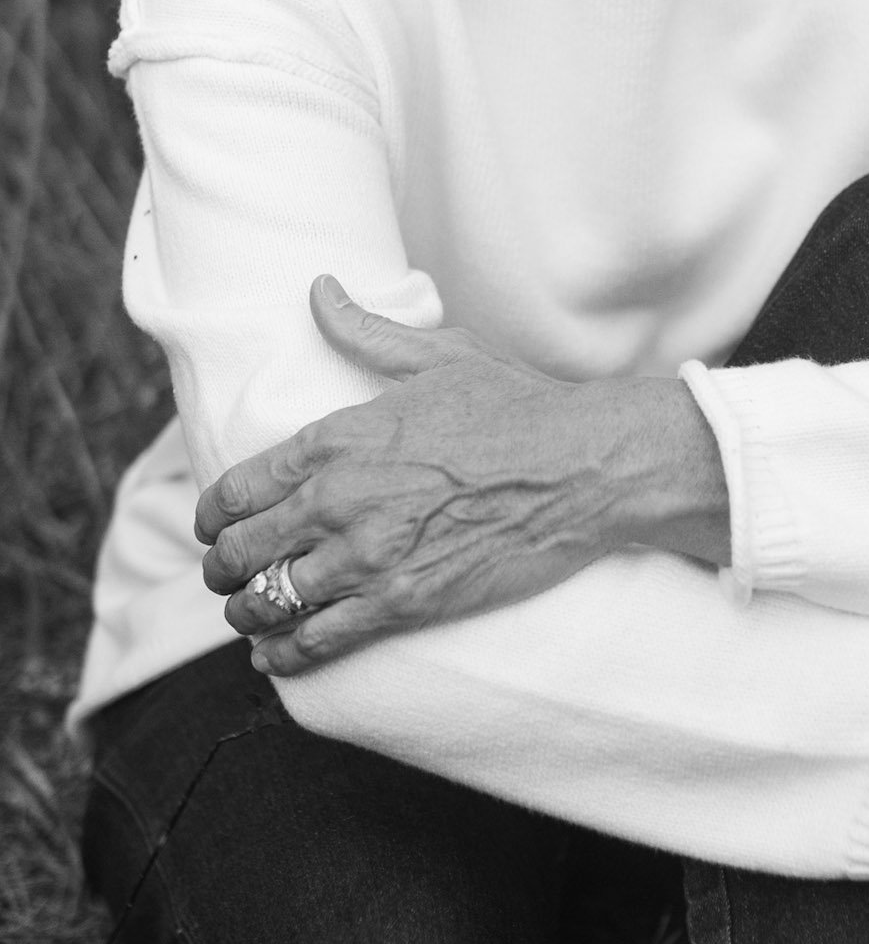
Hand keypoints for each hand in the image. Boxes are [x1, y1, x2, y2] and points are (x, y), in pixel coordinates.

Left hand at [196, 278, 727, 675]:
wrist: (580, 466)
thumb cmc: (515, 405)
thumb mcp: (439, 354)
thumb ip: (366, 330)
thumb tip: (320, 290)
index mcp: (339, 437)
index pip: (238, 487)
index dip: (213, 512)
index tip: (213, 521)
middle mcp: (340, 500)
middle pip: (240, 550)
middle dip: (221, 564)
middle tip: (223, 570)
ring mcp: (369, 558)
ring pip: (269, 601)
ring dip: (246, 611)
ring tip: (248, 612)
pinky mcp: (402, 604)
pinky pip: (317, 641)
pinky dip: (284, 654)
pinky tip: (276, 654)